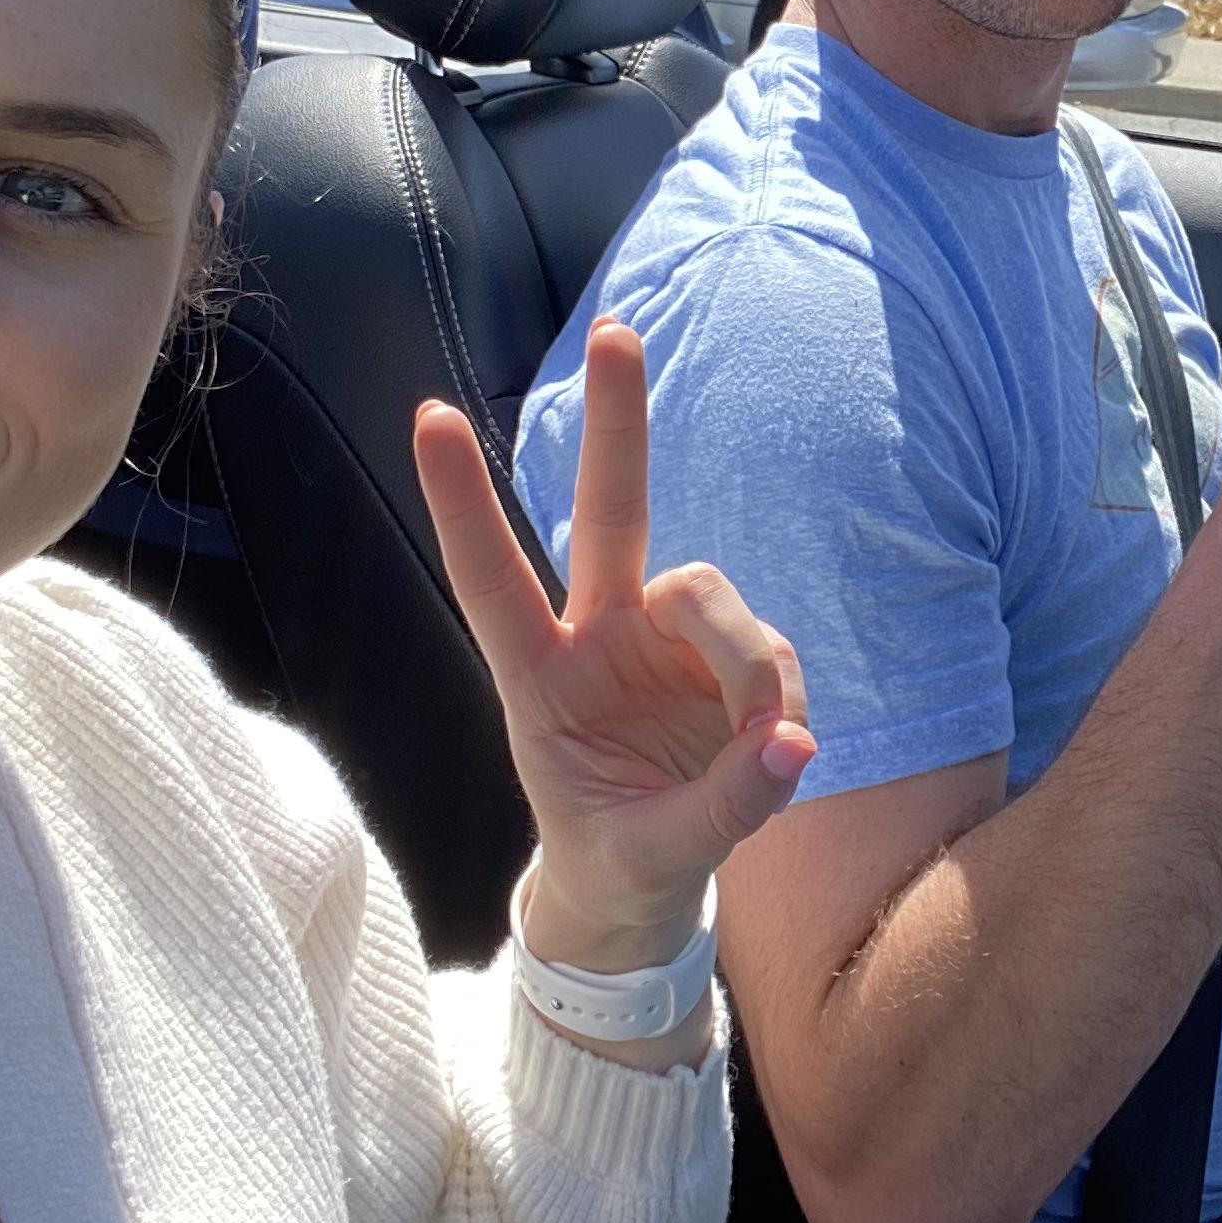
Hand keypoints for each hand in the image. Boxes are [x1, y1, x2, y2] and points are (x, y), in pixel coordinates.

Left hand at [411, 321, 813, 967]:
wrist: (643, 889)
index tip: (427, 415)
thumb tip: (795, 745)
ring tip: (764, 741)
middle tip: (614, 333)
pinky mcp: (723, 656)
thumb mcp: (647, 858)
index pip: (492, 582)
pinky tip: (776, 747)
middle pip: (609, 513)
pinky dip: (778, 696)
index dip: (464, 502)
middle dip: (616, 424)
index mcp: (537, 684)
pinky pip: (767, 648)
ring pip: (710, 594)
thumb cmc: (616, 859)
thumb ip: (719, 809)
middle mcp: (597, 639)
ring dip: (744, 660)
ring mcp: (662, 640)